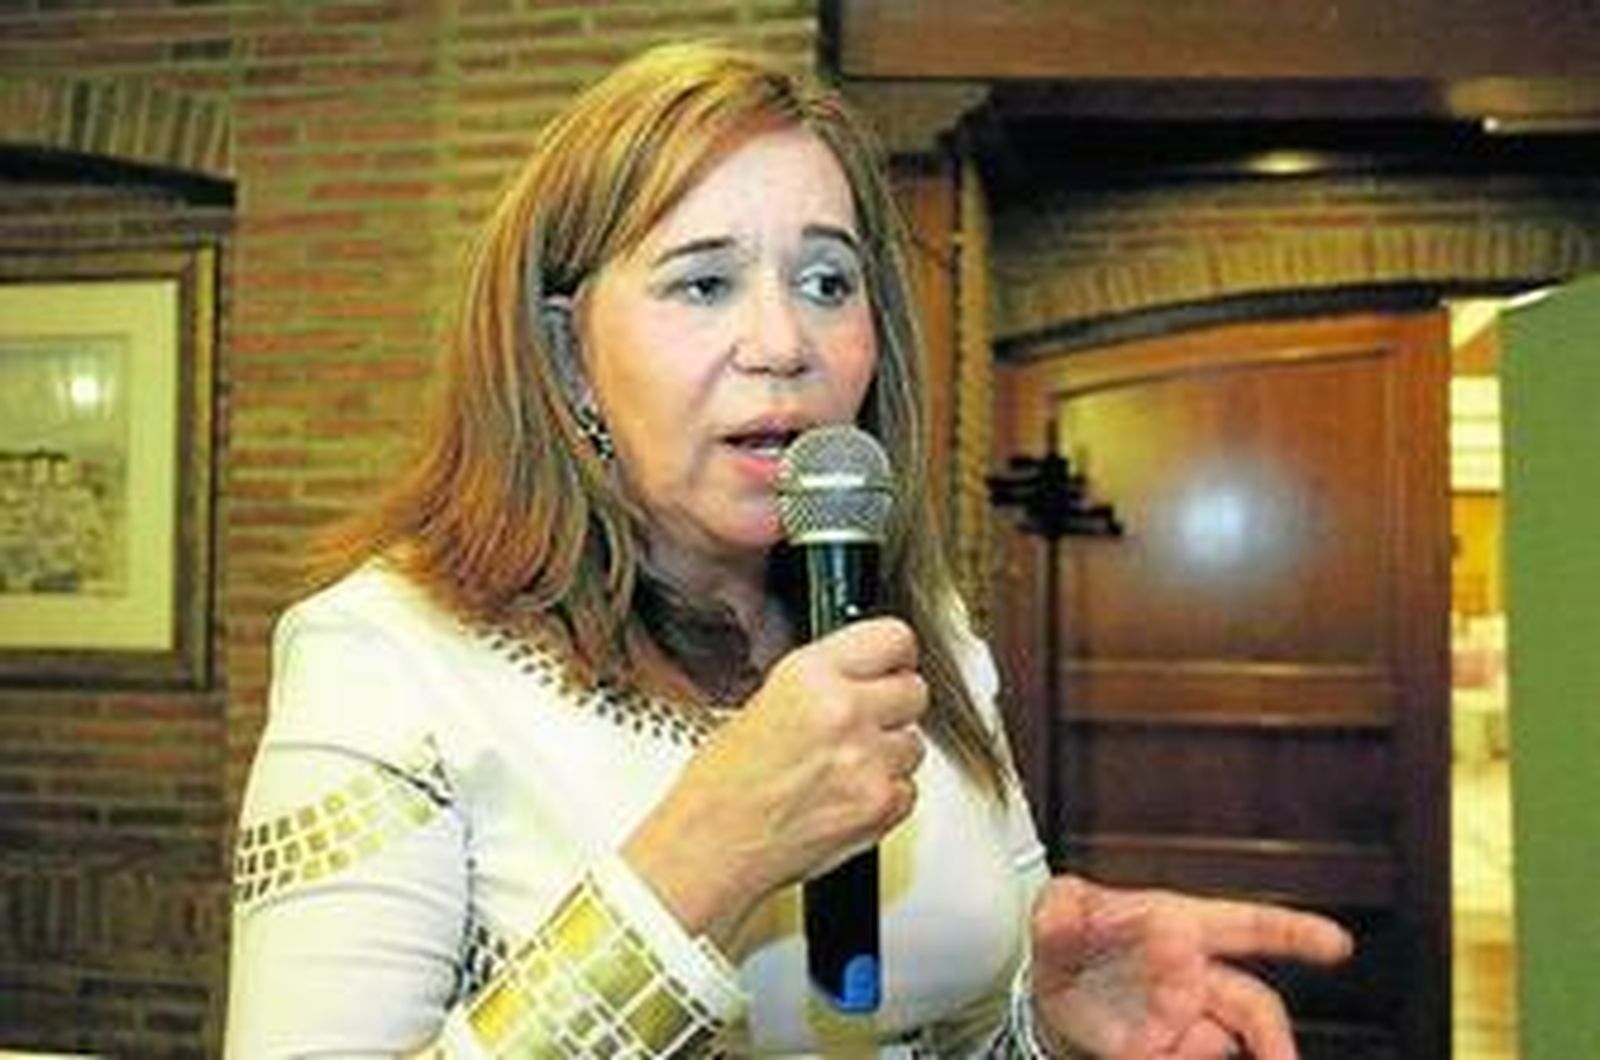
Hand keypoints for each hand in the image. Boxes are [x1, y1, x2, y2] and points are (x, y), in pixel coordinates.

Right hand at [624, 617, 926, 943]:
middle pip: (915, 691)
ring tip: (844, 767)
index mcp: (811, 675)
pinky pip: (908, 790)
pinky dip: (886, 795)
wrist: (710, 847)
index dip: (895, 656)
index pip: (895, 638)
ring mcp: (868, 761)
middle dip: (894, 707)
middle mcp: (844, 711)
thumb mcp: (766, 700)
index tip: (893, 666)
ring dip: (889, 754)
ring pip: (915, 744)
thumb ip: (826, 681)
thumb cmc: (722, 784)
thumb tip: (867, 674)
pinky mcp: (880, 807)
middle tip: (864, 724)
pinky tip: (846, 797)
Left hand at [1029, 876, 1352, 1059]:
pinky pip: (1182, 1054)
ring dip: (1202, 1048)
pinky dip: (1176, 1055)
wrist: (1049, 991)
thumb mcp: (1057, 913)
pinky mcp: (1165, 1050)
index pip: (1246, 924)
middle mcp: (1196, 975)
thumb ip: (1060, 908)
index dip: (1292, 932)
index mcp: (1182, 923)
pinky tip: (1144, 1051)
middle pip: (1254, 1004)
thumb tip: (1063, 902)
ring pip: (1220, 1039)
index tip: (1338, 945)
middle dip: (1272, 1036)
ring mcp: (1186, 1018)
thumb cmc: (1072, 939)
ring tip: (1162, 1048)